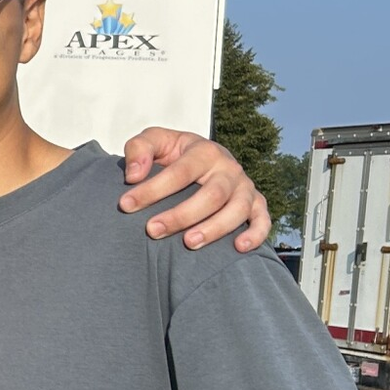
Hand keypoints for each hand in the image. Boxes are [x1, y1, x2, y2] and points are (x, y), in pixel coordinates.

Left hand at [119, 129, 269, 251]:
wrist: (201, 160)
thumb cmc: (174, 154)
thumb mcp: (155, 141)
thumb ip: (139, 150)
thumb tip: (133, 175)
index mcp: (204, 151)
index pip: (180, 171)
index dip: (153, 189)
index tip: (126, 205)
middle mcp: (228, 168)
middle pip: (211, 194)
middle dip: (181, 215)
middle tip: (152, 230)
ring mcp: (244, 187)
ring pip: (237, 209)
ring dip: (214, 228)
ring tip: (189, 244)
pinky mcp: (256, 204)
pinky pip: (262, 220)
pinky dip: (256, 234)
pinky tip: (238, 247)